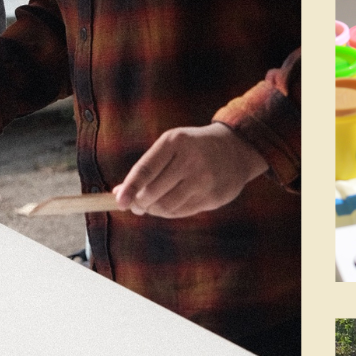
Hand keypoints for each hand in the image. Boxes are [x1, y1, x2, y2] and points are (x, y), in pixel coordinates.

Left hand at [113, 123, 263, 217]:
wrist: (235, 150)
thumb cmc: (194, 148)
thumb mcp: (172, 146)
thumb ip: (148, 167)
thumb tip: (119, 194)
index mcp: (175, 142)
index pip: (145, 169)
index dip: (130, 188)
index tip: (119, 201)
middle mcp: (190, 160)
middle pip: (154, 191)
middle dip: (140, 202)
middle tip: (135, 206)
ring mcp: (204, 180)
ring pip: (167, 205)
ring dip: (154, 210)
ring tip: (151, 207)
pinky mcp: (213, 197)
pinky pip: (182, 212)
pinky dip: (170, 213)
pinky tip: (168, 207)